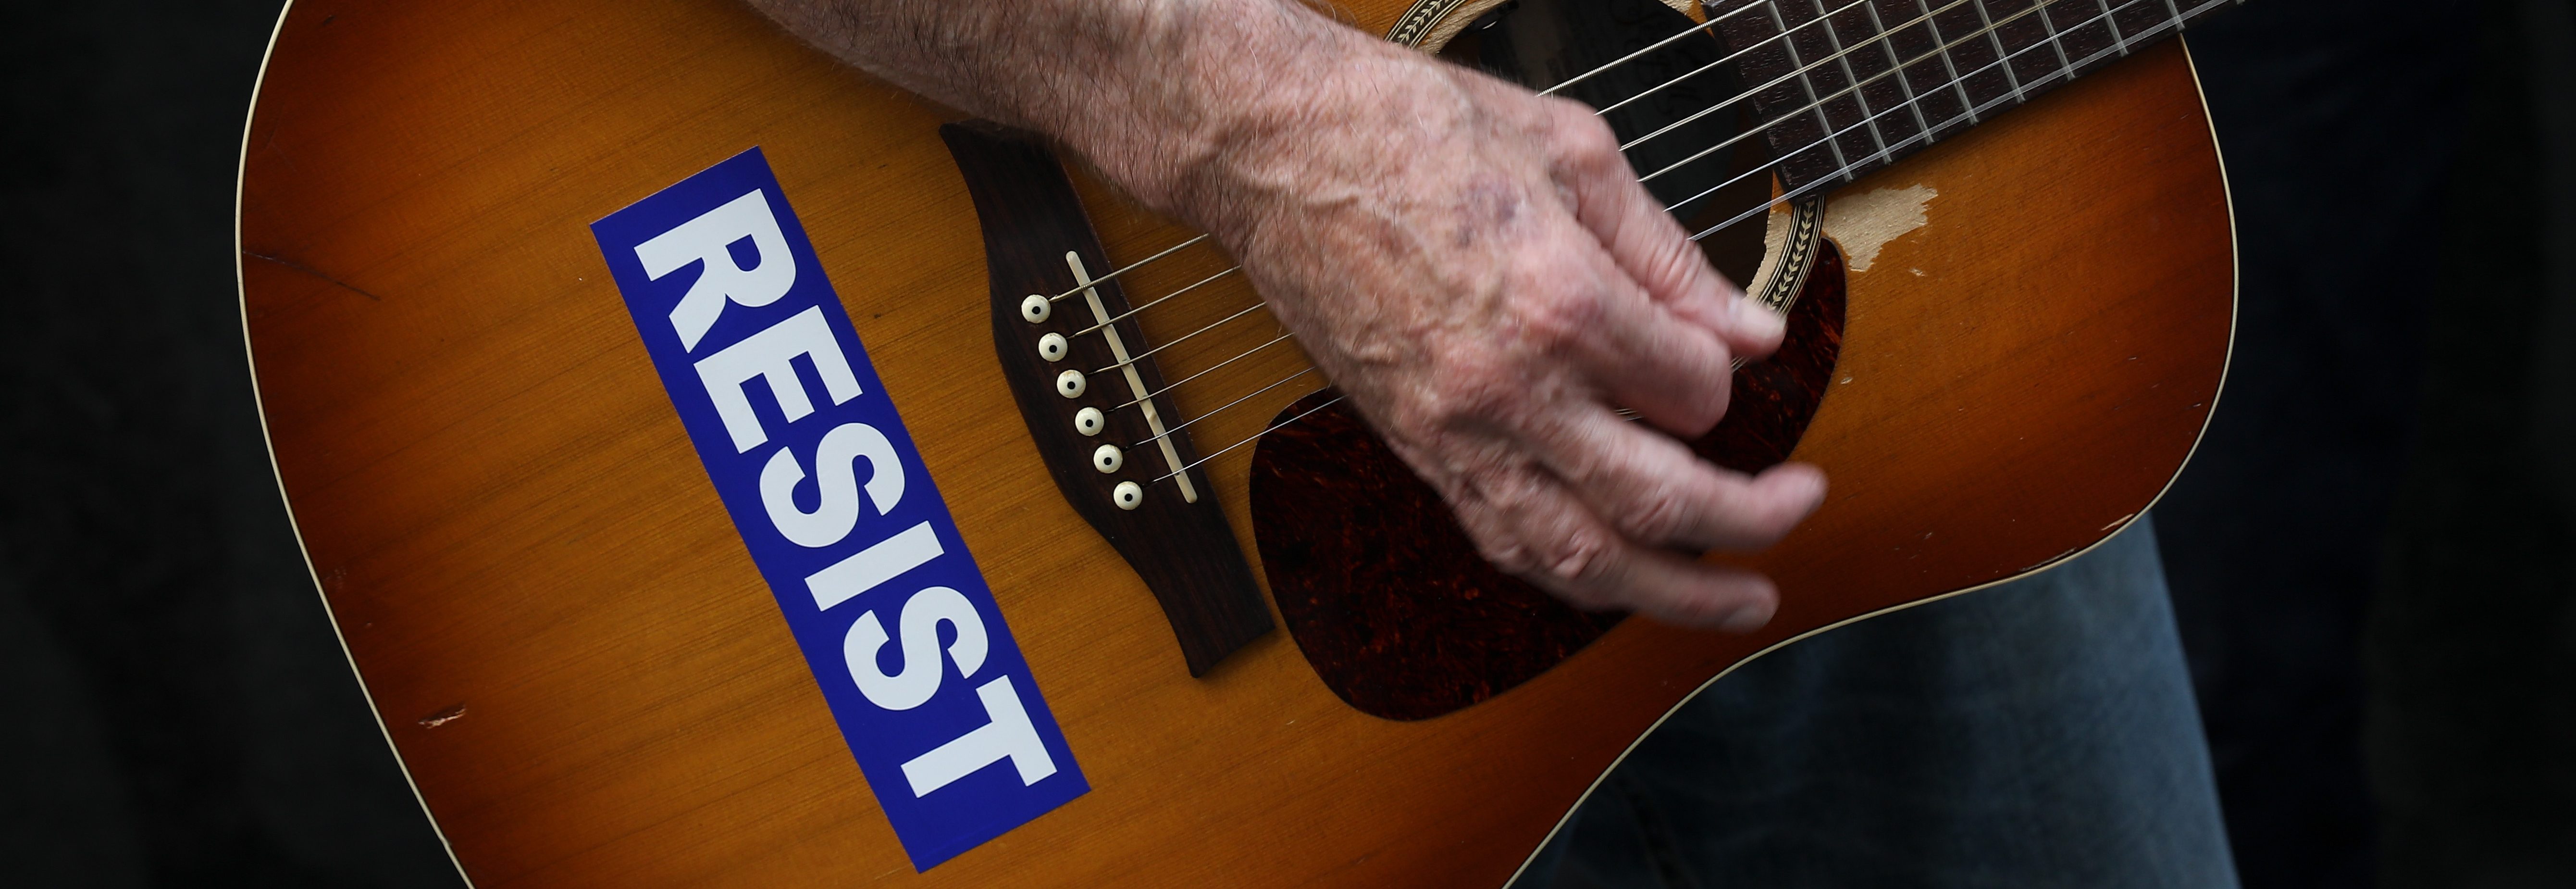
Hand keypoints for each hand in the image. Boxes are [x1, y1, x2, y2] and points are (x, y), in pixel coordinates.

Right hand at [1163, 37, 1827, 629]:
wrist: (1275, 148)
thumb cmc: (1410, 128)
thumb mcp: (1574, 154)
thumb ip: (1670, 255)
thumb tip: (1749, 329)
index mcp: (1559, 301)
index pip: (1692, 389)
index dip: (1726, 377)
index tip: (1726, 353)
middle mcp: (1508, 388)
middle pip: (1656, 499)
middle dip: (1748, 519)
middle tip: (1800, 506)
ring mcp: (1451, 430)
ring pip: (1578, 553)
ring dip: (1670, 591)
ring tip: (1738, 597)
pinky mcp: (1411, 447)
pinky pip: (1503, 540)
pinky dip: (1573, 571)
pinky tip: (1619, 576)